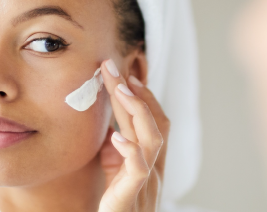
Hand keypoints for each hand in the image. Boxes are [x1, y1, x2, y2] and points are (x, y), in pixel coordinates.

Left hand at [97, 59, 169, 211]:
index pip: (155, 121)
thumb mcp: (115, 174)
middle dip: (136, 92)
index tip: (126, 75)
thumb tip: (111, 124)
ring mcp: (146, 184)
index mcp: (151, 163)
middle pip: (154, 122)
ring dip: (138, 111)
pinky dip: (130, 150)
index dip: (144, 96)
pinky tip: (116, 136)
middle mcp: (154, 170)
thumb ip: (117, 152)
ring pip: (153, 140)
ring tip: (120, 90)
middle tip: (114, 68)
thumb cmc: (115, 208)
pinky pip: (139, 170)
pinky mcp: (131, 198)